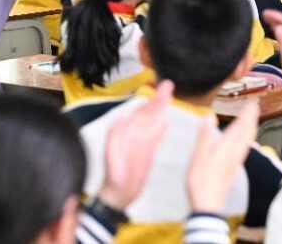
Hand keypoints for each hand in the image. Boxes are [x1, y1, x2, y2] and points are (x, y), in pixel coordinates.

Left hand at [98, 80, 173, 209]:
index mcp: (126, 132)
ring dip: (161, 110)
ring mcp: (142, 143)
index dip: (151, 100)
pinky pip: (156, 137)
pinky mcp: (148, 153)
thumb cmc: (114, 176)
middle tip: (169, 86)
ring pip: (154, 122)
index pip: (140, 111)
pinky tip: (167, 122)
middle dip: (159, 100)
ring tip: (169, 98)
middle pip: (149, 113)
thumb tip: (123, 114)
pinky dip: (161, 129)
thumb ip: (116, 134)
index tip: (160, 88)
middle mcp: (134, 135)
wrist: (119, 195)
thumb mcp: (112, 154)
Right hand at [187, 100, 258, 212]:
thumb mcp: (198, 155)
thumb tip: (209, 116)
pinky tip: (244, 142)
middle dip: (252, 118)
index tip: (252, 103)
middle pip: (247, 132)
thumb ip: (204, 135)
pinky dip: (247, 138)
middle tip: (255, 107)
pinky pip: (245, 148)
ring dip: (251, 127)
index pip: (240, 125)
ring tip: (252, 120)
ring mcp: (236, 160)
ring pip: (248, 140)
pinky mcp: (234, 167)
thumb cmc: (201, 180)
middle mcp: (235, 152)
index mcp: (227, 146)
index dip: (247, 113)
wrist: (208, 203)